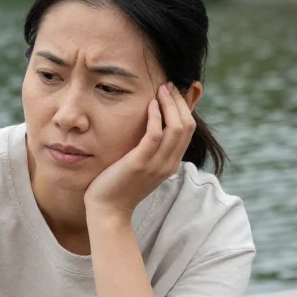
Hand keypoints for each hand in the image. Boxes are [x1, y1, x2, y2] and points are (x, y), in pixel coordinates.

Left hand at [83, 82, 196, 218]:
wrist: (108, 210)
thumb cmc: (119, 186)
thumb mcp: (141, 166)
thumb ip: (149, 150)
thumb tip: (152, 130)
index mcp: (171, 164)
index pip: (188, 131)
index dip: (184, 108)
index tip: (172, 92)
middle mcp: (169, 164)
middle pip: (187, 126)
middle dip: (179, 102)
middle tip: (167, 85)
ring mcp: (157, 164)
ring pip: (176, 127)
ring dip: (170, 104)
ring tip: (160, 88)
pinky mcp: (140, 163)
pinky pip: (155, 135)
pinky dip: (156, 116)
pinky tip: (149, 104)